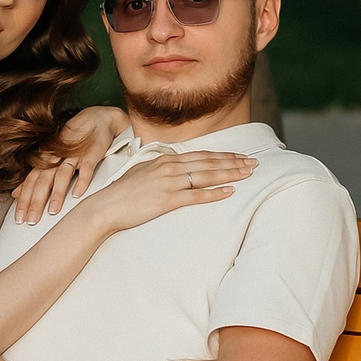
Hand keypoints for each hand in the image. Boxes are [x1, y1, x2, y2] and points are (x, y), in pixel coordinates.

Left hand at [12, 104, 130, 224]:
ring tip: (53, 211)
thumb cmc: (73, 142)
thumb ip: (35, 177)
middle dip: (36, 202)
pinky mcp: (90, 154)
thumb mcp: (51, 159)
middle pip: (43, 181)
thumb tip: (16, 193)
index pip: (31, 183)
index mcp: (45, 161)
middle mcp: (56, 158)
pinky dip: (82, 180)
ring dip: (57, 194)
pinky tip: (78, 194)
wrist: (95, 119)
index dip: (24, 201)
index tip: (20, 218)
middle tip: (32, 220)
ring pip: (62, 176)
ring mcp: (73, 155)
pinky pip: (86, 168)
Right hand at [97, 148, 255, 232]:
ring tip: (247, 174)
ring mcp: (169, 183)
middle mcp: (170, 167)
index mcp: (165, 159)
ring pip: (206, 176)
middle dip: (233, 162)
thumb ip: (161, 166)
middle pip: (208, 162)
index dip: (223, 155)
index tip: (240, 157)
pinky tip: (228, 192)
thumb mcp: (143, 171)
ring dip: (229, 174)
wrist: (107, 206)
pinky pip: (196, 196)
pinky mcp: (167, 200)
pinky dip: (214, 193)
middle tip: (253, 164)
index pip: (201, 155)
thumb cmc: (123, 191)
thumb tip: (174, 165)